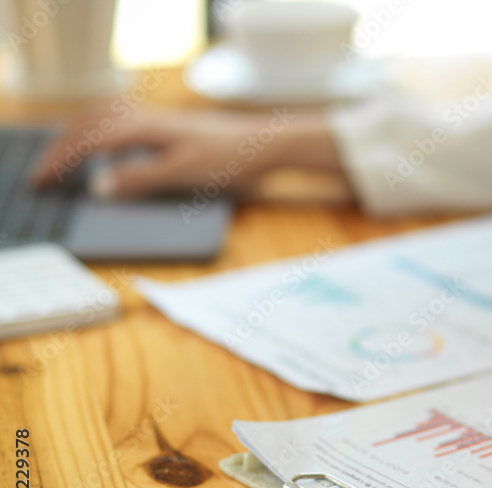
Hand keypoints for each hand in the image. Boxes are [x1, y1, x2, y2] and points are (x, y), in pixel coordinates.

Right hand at [32, 106, 344, 199]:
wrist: (267, 144)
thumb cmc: (229, 159)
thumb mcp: (181, 174)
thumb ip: (138, 180)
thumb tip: (99, 186)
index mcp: (144, 127)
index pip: (88, 140)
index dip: (61, 160)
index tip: (42, 180)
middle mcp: (148, 117)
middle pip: (90, 123)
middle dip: (63, 146)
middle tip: (45, 172)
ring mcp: (160, 118)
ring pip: (105, 115)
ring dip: (80, 133)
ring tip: (65, 154)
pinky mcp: (172, 124)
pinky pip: (124, 118)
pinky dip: (103, 127)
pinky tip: (108, 143)